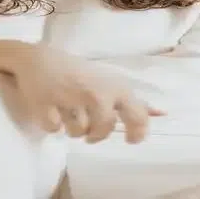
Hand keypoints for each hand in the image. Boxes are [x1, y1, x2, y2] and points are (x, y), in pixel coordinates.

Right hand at [12, 47, 164, 144]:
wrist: (37, 58)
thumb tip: (162, 114)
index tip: (130, 140)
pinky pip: (54, 129)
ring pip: (77, 133)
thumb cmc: (78, 72)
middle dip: (96, 135)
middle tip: (90, 132)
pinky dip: (51, 123)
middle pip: (104, 130)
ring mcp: (71, 98)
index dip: (137, 133)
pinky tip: (50, 108)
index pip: (137, 117)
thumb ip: (133, 101)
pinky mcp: (47, 105)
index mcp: (113, 87)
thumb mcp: (109, 82)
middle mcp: (96, 93)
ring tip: (67, 111)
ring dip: (72, 128)